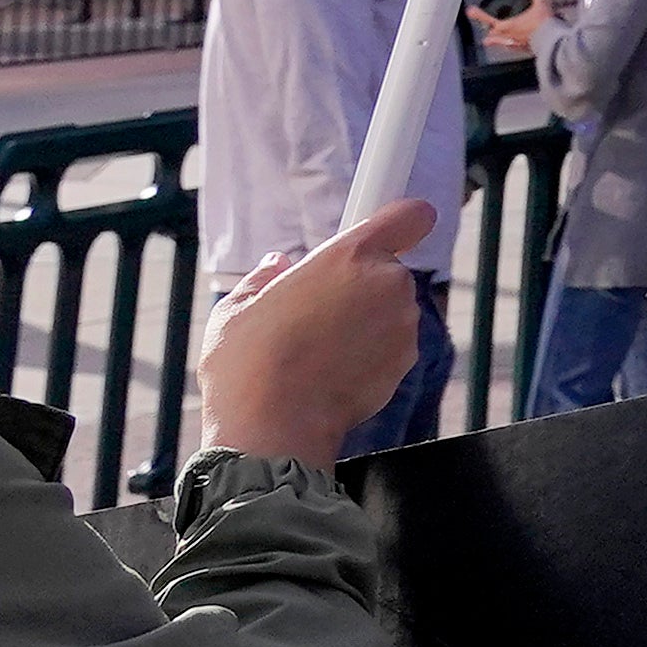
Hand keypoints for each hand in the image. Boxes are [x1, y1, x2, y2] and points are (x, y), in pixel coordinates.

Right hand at [200, 199, 435, 466]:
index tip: (391, 230)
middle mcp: (387, 283)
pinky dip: (372, 354)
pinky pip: (392, 345)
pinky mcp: (407, 361)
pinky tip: (332, 373)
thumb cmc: (247, 367)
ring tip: (316, 350)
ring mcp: (402, 324)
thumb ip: (263, 279)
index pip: (409, 216)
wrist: (271, 430)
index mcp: (349, 256)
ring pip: (390, 310)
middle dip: (359, 287)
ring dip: (365, 323)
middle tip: (315, 313)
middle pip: (388, 270)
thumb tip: (277, 264)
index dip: (403, 221)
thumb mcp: (236, 310)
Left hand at [478, 1, 548, 59]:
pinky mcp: (522, 49)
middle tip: (485, 28)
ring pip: (499, 42)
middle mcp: (506, 35)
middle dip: (488, 30)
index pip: (488, 18)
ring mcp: (513, 44)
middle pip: (492, 33)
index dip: (479, 14)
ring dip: (494, 40)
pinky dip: (509, 44)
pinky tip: (511, 43)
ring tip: (488, 40)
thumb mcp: (540, 4)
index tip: (471, 11)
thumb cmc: (541, 25)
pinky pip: (511, 46)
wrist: (550, 40)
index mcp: (506, 24)